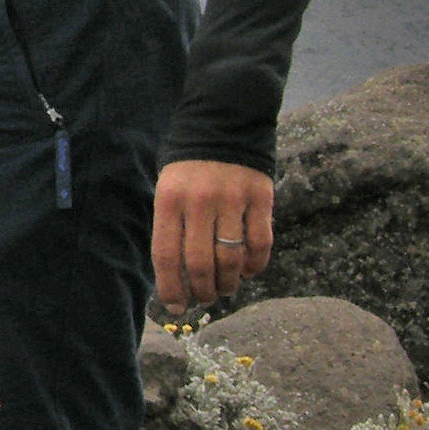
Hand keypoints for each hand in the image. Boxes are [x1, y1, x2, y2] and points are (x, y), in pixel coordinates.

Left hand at [153, 159, 274, 311]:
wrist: (224, 122)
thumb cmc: (188, 165)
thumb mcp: (167, 188)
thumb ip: (171, 226)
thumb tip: (176, 275)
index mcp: (169, 199)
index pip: (167, 255)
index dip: (171, 288)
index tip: (175, 307)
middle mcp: (200, 202)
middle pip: (201, 264)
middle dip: (202, 291)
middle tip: (204, 299)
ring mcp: (233, 200)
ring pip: (231, 259)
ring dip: (228, 283)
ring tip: (225, 289)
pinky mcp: (261, 198)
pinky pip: (260, 244)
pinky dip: (254, 265)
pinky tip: (248, 271)